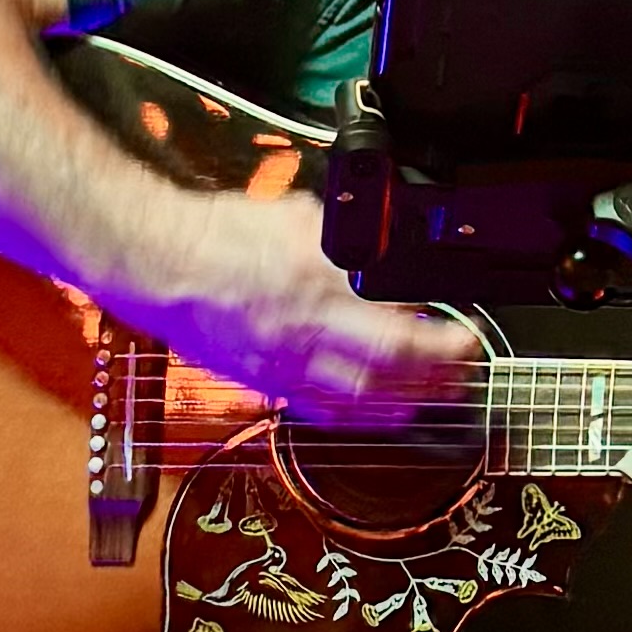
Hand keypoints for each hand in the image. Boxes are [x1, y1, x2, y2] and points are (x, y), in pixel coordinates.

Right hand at [145, 188, 480, 424]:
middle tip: (468, 365)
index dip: (439, 333)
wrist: (162, 263)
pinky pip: (327, 412)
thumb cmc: (223, 234)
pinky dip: (368, 417)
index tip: (464, 327)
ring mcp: (288, 361)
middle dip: (442, 373)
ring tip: (444, 392)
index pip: (397, 316)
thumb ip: (351, 234)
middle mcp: (307, 325)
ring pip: (365, 398)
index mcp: (318, 277)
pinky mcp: (270, 383)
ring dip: (415, 400)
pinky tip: (391, 411)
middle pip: (392, 365)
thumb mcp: (301, 214)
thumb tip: (392, 241)